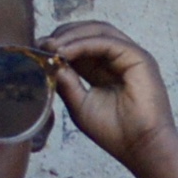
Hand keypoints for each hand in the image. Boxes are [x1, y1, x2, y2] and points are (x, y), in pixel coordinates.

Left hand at [40, 21, 176, 166]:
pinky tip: (65, 52)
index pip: (79, 44)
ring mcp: (130, 56)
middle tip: (41, 44)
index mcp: (103, 69)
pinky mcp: (140, 58)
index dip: (58, 43)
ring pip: (99, 30)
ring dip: (71, 35)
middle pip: (89, 30)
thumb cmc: (113, 131)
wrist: (141, 148)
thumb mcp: (79, 104)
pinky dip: (83, 43)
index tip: (36, 49)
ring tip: (51, 46)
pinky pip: (107, 42)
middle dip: (63, 33)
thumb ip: (66, 81)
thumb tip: (48, 60)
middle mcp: (118, 58)